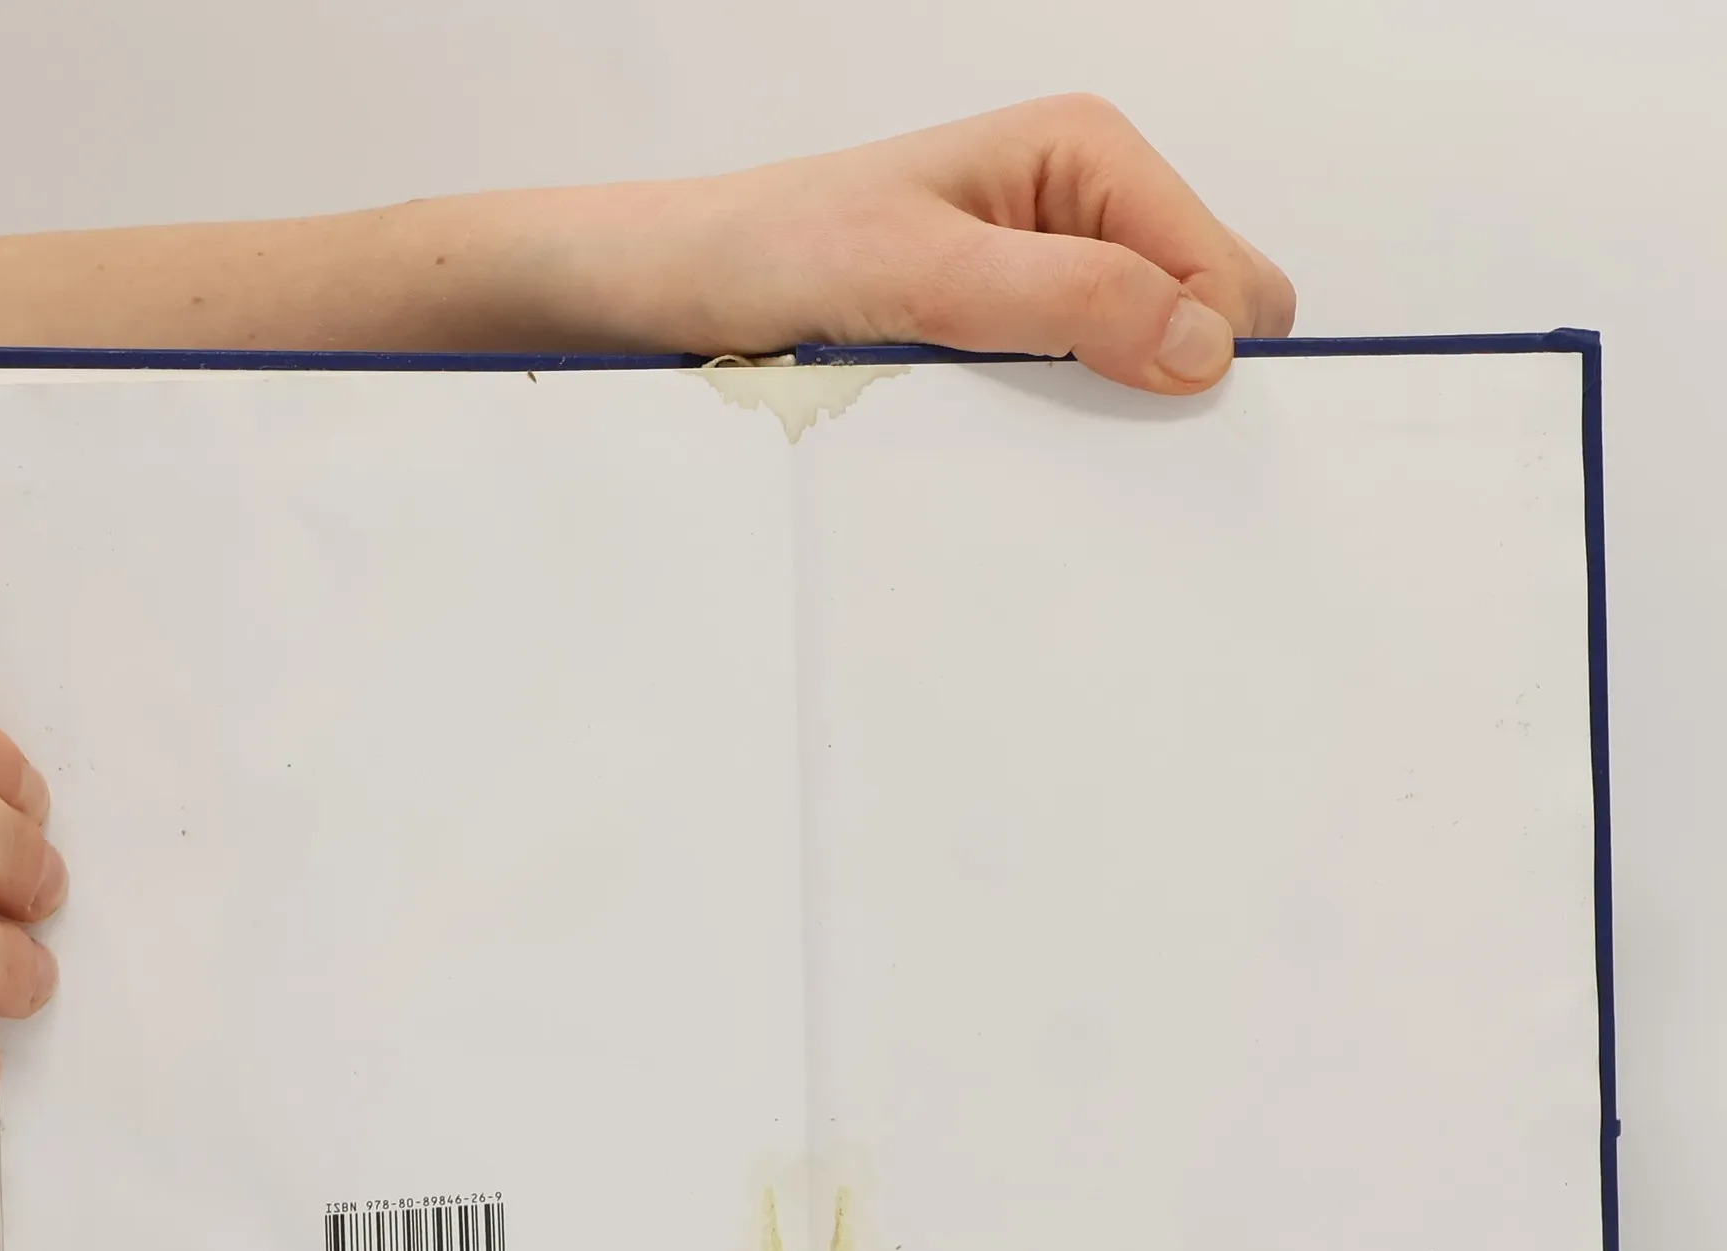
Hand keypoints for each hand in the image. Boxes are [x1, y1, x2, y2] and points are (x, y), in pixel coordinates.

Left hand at [546, 95, 1295, 392]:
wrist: (674, 288)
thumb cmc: (773, 250)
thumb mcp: (924, 273)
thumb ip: (1068, 297)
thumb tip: (1202, 343)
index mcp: (1086, 155)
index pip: (1230, 276)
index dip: (1210, 357)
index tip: (1150, 421)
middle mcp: (1080, 210)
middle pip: (1206, 323)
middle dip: (1170, 386)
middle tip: (1081, 433)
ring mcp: (1047, 278)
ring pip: (1149, 370)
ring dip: (1108, 415)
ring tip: (1025, 432)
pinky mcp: (1008, 336)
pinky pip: (1082, 397)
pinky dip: (1061, 429)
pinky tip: (1005, 441)